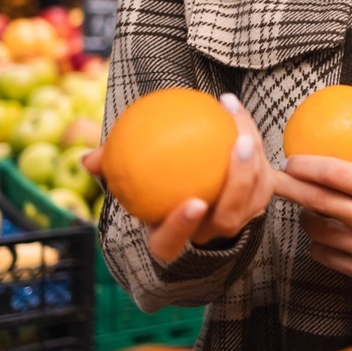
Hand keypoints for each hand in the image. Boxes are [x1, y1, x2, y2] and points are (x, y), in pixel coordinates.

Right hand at [82, 92, 274, 262]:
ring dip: (254, 161)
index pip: (173, 242)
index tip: (193, 203)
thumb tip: (87, 159)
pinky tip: (235, 108)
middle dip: (238, 185)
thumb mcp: (127, 178)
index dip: (183, 227)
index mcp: (170, 238)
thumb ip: (111, 168)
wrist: (187, 184)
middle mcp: (207, 234)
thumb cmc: (150, 181)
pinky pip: (264, 174)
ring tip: (242, 128)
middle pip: (228, 218)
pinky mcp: (257, 199)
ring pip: (254, 198)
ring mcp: (237, 220)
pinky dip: (255, 141)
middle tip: (238, 145)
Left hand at [274, 84, 351, 290]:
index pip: (338, 175)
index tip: (290, 159)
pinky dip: (318, 241)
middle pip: (320, 202)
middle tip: (274, 178)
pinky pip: (326, 255)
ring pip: (318, 231)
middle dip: (290, 189)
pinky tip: (320, 228)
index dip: (308, 166)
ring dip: (304, 215)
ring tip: (303, 202)